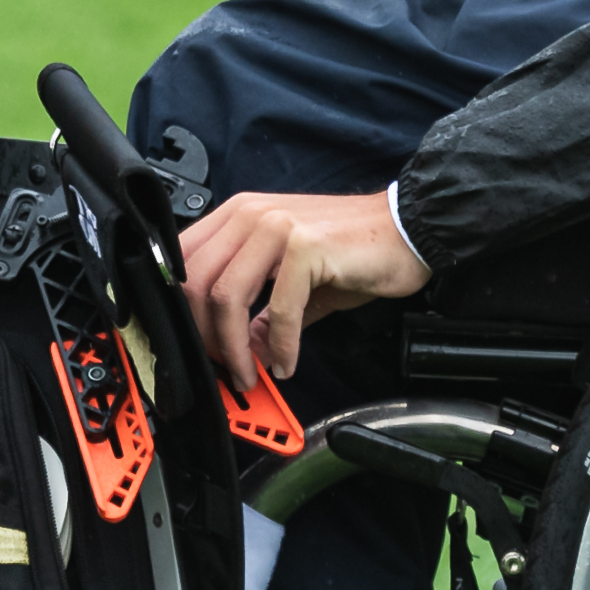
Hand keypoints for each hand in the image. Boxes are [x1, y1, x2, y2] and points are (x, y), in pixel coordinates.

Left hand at [175, 187, 426, 390]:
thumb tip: (245, 351)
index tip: (195, 348)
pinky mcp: (306, 247)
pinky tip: (287, 362)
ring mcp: (276, 227)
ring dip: (234, 348)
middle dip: (203, 337)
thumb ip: (264, 312)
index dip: (180, 310)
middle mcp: (249, 214)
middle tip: (224, 369)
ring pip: (226, 296)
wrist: (408, 231)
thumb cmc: (353, 250)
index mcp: (238, 215)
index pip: (182, 261)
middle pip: (196, 282)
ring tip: (250, 374)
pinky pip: (278, 310)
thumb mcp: (297, 280)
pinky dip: (280, 346)